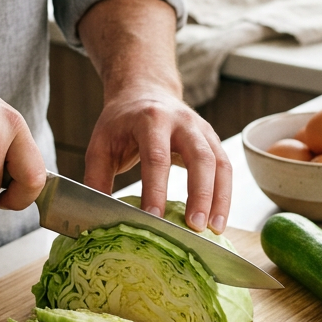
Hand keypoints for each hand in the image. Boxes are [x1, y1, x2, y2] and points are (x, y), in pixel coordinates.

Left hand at [77, 0, 231, 232]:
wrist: (145, 91)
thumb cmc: (121, 123)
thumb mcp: (100, 144)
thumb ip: (97, 178)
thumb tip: (97, 216)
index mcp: (150, 119)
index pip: (156, 157)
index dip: (155, 189)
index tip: (154, 217)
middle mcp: (182, 122)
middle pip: (200, 158)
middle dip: (200, 194)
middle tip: (194, 227)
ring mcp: (202, 130)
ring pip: (219, 164)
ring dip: (219, 198)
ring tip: (213, 229)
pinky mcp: (213, 140)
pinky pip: (225, 168)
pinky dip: (225, 195)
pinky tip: (218, 219)